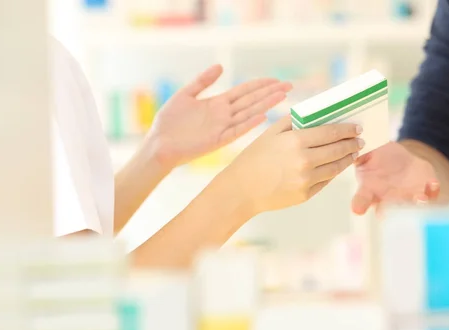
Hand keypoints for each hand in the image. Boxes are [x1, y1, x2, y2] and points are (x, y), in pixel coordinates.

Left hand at [147, 64, 291, 169]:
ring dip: (265, 104)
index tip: (276, 80)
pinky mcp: (217, 140)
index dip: (260, 85)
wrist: (158, 144)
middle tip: (289, 85)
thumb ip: (202, 81)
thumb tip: (221, 66)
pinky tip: (262, 116)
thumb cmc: (169, 122)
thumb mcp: (185, 95)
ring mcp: (222, 128)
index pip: (244, 92)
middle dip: (270, 93)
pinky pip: (236, 131)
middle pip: (251, 100)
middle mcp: (223, 115)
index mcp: (217, 103)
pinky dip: (249, 123)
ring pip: (248, 113)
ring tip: (282, 96)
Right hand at [224, 117, 364, 214]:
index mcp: (296, 141)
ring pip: (336, 167)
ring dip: (347, 159)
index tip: (357, 127)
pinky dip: (333, 172)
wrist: (241, 190)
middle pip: (338, 150)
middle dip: (352, 144)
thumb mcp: (270, 133)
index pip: (331, 133)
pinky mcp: (306, 194)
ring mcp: (306, 179)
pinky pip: (326, 181)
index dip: (347, 129)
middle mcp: (304, 160)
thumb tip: (315, 115)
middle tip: (360, 140)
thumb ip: (293, 122)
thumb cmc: (254, 158)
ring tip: (352, 153)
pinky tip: (336, 166)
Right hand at [351, 142, 439, 214]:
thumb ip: (362, 157)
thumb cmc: (377, 160)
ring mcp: (407, 200)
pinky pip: (430, 196)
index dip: (359, 205)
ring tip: (421, 198)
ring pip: (411, 207)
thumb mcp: (367, 155)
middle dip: (394, 210)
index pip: (361, 200)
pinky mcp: (424, 194)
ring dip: (417, 204)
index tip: (357, 209)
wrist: (398, 161)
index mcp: (369, 191)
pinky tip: (432, 184)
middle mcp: (387, 200)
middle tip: (395, 208)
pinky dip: (432, 191)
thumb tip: (355, 154)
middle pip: (389, 210)